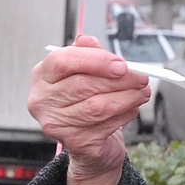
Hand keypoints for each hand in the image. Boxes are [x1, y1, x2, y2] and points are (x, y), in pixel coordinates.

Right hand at [28, 36, 150, 184]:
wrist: (86, 141)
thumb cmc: (84, 100)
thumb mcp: (84, 71)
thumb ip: (87, 54)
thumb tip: (89, 41)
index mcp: (42, 76)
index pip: (62, 61)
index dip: (95, 60)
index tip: (121, 64)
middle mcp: (42, 100)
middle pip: (83, 85)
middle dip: (119, 81)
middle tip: (141, 78)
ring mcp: (55, 124)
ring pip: (97, 107)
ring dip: (126, 98)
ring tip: (142, 93)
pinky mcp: (74, 142)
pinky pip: (105, 125)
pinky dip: (124, 115)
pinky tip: (132, 109)